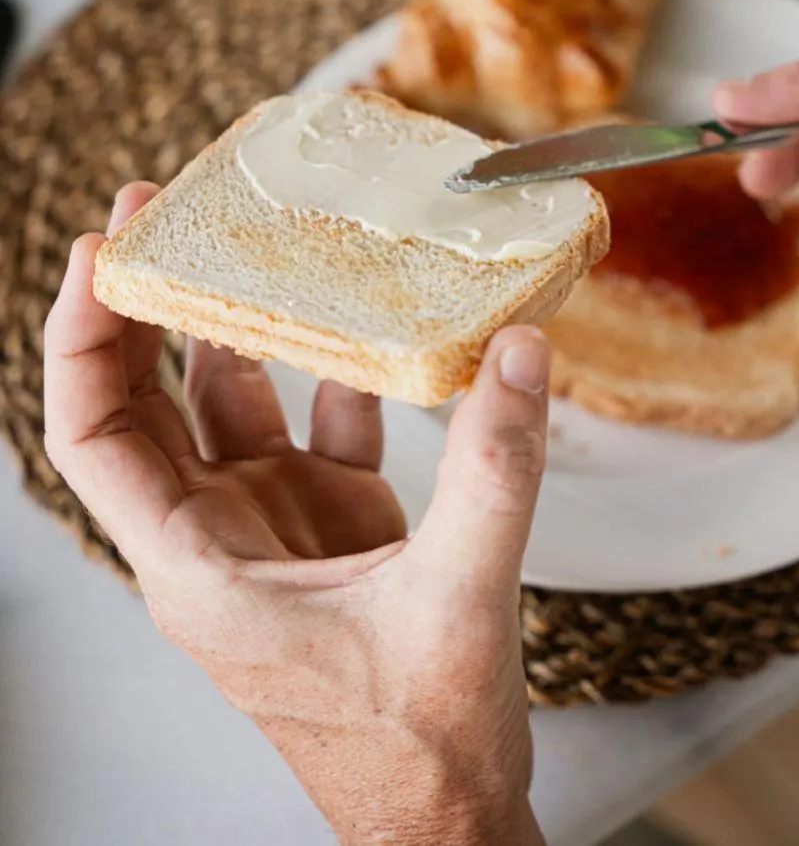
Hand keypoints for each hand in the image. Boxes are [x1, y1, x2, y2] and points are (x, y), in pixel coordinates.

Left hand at [44, 183, 548, 845]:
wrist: (449, 817)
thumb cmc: (416, 747)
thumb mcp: (457, 600)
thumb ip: (494, 472)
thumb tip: (517, 354)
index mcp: (198, 568)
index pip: (96, 436)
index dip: (83, 340)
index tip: (105, 252)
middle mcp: (218, 537)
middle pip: (144, 402)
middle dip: (142, 306)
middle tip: (156, 210)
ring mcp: (275, 526)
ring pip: (230, 402)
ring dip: (238, 323)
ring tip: (252, 236)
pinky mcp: (334, 523)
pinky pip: (317, 419)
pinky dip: (339, 368)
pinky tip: (376, 323)